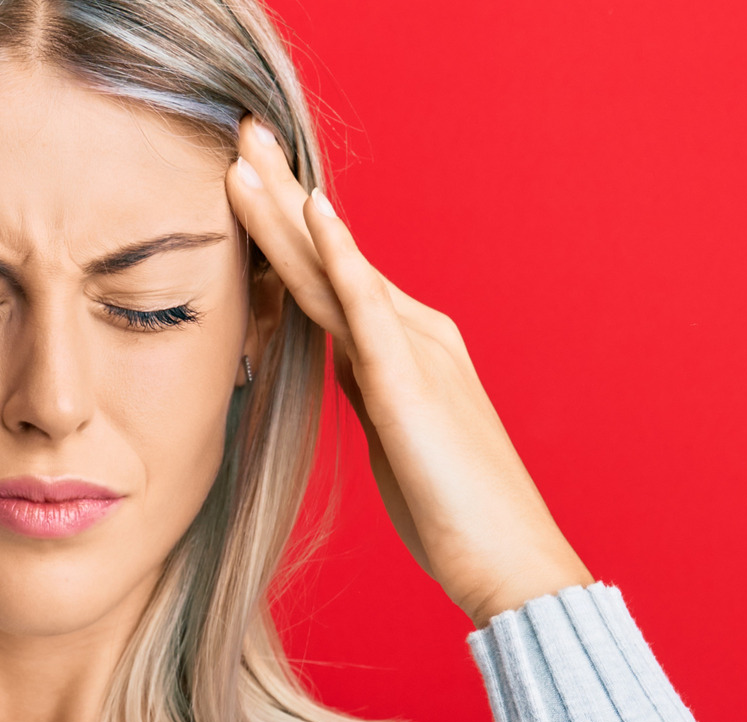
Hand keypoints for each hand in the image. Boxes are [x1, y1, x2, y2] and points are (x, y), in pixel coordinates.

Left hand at [225, 114, 591, 627]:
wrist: (508, 563)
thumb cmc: (453, 511)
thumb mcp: (394, 437)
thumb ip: (369, 389)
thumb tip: (338, 362)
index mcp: (400, 348)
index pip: (325, 277)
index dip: (281, 227)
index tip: (243, 180)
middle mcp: (409, 334)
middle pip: (325, 255)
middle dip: (277, 194)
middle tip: (239, 133)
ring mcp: (413, 353)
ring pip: (333, 269)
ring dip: (286, 210)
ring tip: (245, 156)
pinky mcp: (411, 384)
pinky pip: (366, 309)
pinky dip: (339, 257)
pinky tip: (313, 212)